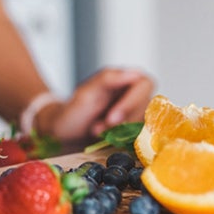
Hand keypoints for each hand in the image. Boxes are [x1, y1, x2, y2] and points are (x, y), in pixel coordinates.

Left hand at [38, 68, 154, 141]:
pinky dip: (122, 140)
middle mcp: (135, 94)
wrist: (66, 133)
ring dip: (120, 132)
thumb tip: (134, 73)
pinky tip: (105, 138)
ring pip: (144, 123)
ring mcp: (137, 113)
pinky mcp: (135, 130)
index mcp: (126, 78)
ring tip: (97, 131)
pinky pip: (139, 136)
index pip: (145, 84)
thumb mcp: (86, 92)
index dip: (132, 102)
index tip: (113, 117)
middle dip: (124, 121)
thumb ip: (109, 78)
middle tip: (100, 128)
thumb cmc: (74, 110)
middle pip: (147, 106)